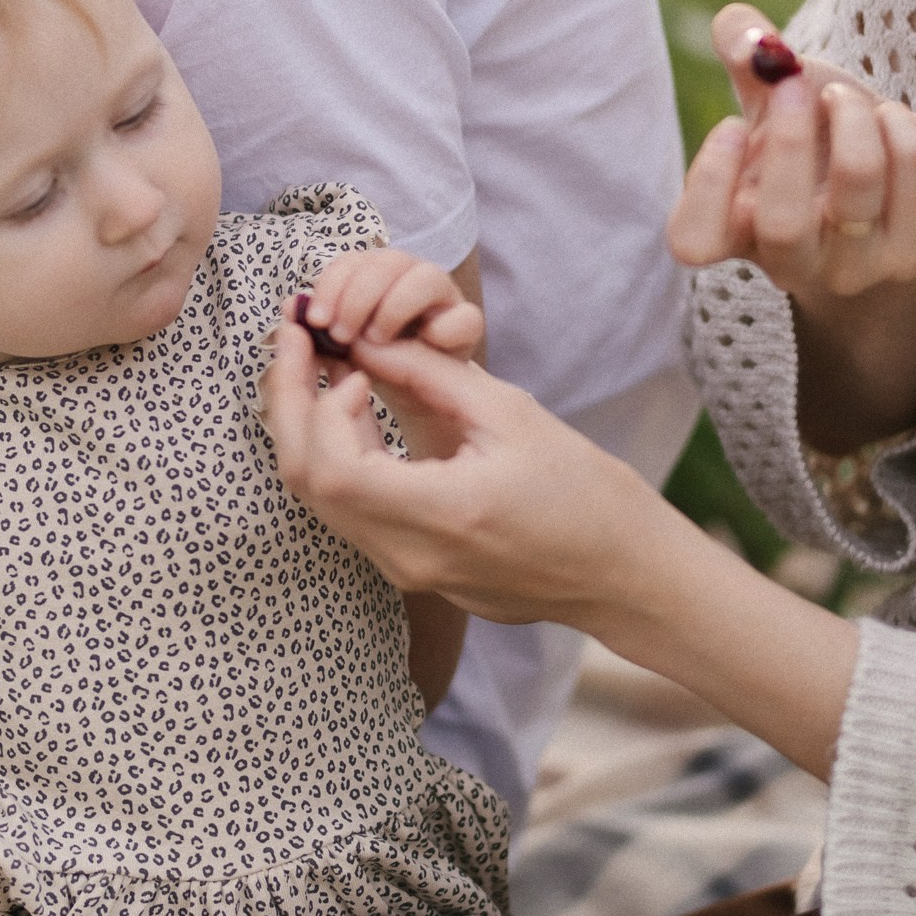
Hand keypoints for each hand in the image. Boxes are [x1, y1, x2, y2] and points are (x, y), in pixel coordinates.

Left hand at [263, 319, 856, 777]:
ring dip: (310, 433)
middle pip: (309, 485)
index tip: (337, 357)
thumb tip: (365, 339)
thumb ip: (429, 374)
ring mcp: (409, 575)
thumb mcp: (510, 414)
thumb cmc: (586, 492)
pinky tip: (354, 416)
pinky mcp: (413, 576)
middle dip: (291, 408)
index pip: (331, 465)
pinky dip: (337, 461)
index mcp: (443, 514)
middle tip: (298, 347)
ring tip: (324, 371)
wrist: (624, 575)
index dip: (317, 405)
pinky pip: (350, 517)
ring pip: (321, 503)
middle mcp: (412, 557)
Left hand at [295, 248, 483, 371]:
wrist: (417, 401)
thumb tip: (291, 307)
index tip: (316, 320)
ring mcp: (443, 301)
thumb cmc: (376, 367)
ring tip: (378, 342)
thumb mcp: (339, 349)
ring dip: (395, 306)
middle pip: (387, 260)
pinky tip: (423, 348)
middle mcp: (410, 279)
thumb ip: (317, 328)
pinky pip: (466, 317)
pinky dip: (444, 329)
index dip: (332, 284)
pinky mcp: (468, 329)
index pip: (352, 261)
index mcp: (375, 278)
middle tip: (341, 334)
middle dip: (358, 296)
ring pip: (427, 275)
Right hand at [668, 3, 915, 303]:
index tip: (733, 126)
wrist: (891, 219)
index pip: (694, 241)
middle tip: (798, 82)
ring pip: (861, 181)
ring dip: (858, 114)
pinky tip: (896, 128)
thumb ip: (749, 59)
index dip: (707, 180)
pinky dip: (910, 126)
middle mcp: (797, 266)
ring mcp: (865, 266)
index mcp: (740, 235)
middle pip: (783, 223)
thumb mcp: (774, 110)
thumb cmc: (816, 155)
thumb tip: (743, 27)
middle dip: (790, 135)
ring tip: (849, 102)